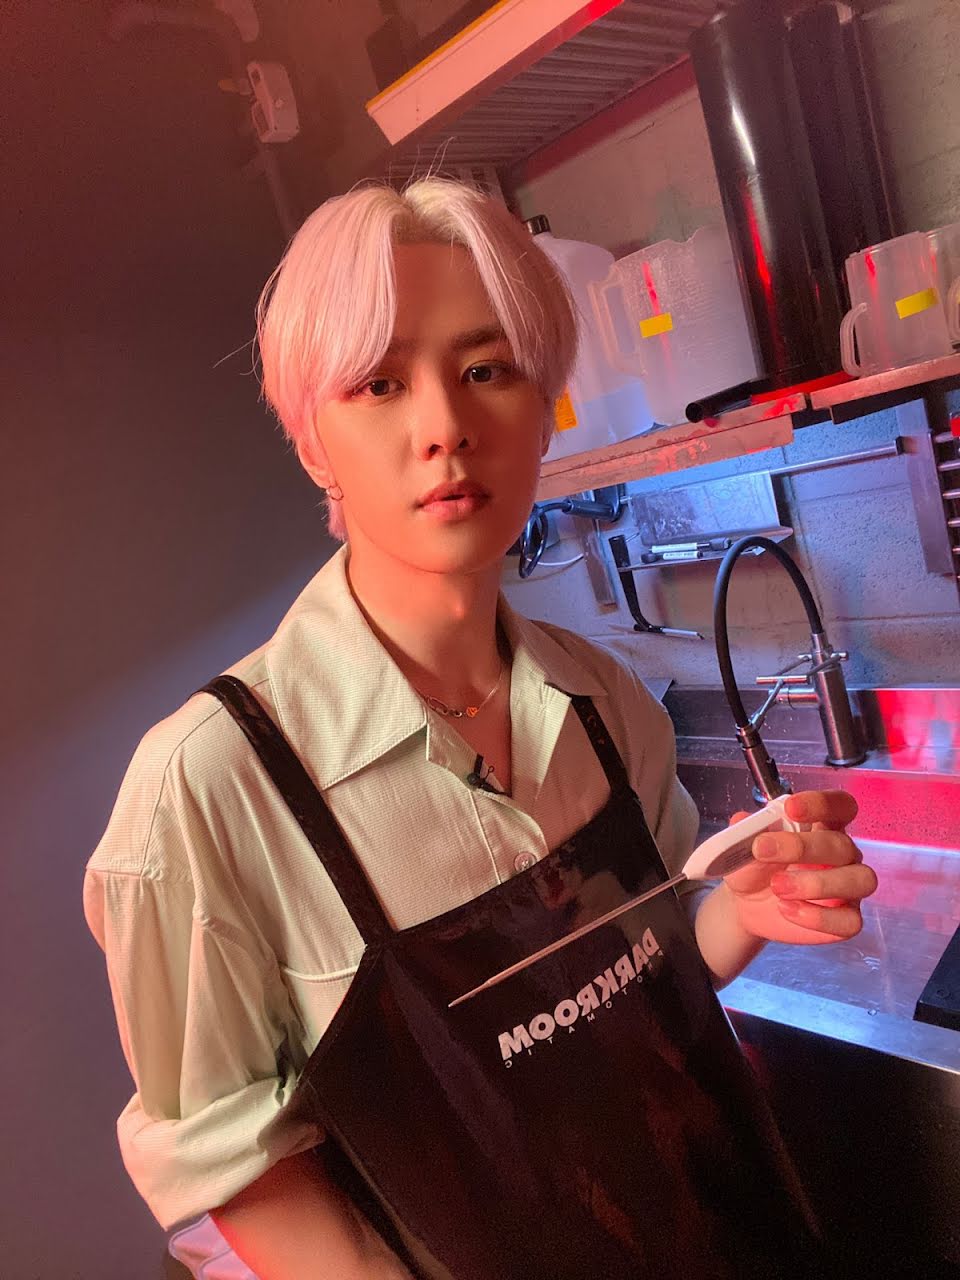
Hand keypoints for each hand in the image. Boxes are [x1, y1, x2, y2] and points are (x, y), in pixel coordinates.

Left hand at [721, 790, 877, 944]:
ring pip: (860, 880)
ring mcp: (849, 887)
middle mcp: (842, 854)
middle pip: (842, 844)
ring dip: (817, 883)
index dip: (822, 803)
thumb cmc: (754, 867)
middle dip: (802, 847)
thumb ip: (748, 833)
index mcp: (823, 825)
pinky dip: (818, 917)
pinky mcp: (846, 919)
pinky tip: (787, 910)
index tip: (791, 808)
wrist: (746, 904)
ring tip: (777, 887)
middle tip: (763, 851)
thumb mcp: (743, 848)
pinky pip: (850, 920)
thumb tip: (742, 820)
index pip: (839, 805)